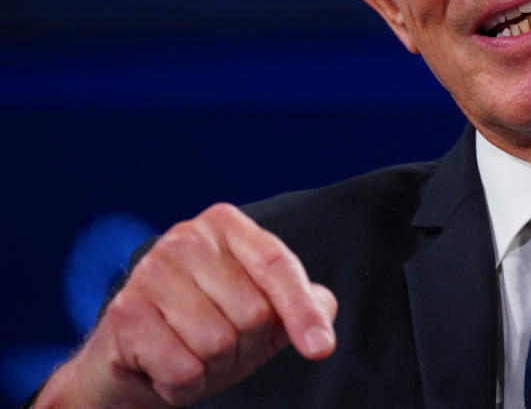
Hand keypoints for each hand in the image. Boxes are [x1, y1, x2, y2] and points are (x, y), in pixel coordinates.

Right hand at [36, 203, 336, 408]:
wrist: (130, 365)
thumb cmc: (204, 330)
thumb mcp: (261, 315)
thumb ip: (301, 303)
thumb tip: (324, 309)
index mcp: (226, 227)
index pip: (278, 267)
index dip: (302, 311)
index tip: (321, 349)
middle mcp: (187, 238)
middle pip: (252, 313)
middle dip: (244, 346)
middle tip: (219, 346)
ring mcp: (151, 271)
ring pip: (218, 343)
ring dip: (212, 367)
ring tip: (191, 355)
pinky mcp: (124, 313)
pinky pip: (183, 368)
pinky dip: (184, 385)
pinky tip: (166, 370)